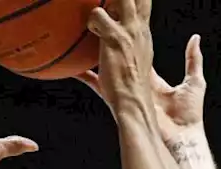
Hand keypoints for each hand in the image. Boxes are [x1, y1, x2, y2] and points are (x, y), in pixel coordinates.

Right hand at [76, 34, 205, 144]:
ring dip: (97, 58)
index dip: (130, 42)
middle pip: (120, 62)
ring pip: (107, 71)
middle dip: (111, 47)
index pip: (138, 57)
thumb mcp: (195, 82)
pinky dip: (88, 78)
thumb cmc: (189, 116)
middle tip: (101, 31)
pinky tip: (78, 67)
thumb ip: (193, 59)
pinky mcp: (123, 104)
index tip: (123, 29)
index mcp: (154, 82)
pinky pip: (100, 87)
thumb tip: (195, 39)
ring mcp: (128, 94)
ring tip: (87, 41)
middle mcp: (138, 86)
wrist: (181, 141)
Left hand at [77, 0, 154, 114]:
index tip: (116, 5)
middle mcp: (139, 31)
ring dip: (108, 4)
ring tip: (98, 21)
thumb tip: (77, 71)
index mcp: (143, 38)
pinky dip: (91, 21)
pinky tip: (90, 31)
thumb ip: (95, 69)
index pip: (143, 7)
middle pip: (139, 0)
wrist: (134, 105)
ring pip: (123, 0)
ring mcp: (129, 32)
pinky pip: (98, 15)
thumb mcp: (113, 76)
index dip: (133, 2)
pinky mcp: (116, 37)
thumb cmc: (124, 95)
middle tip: (110, 6)